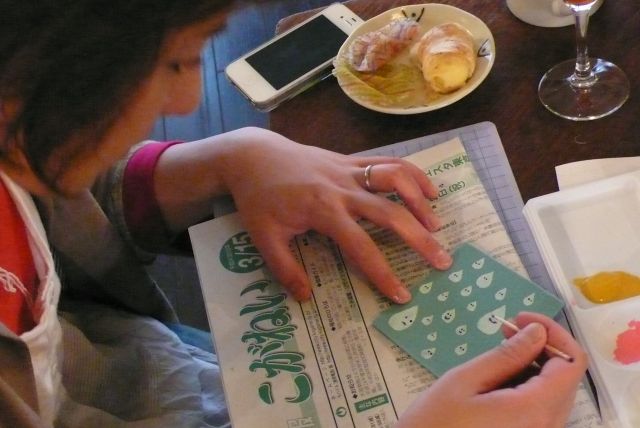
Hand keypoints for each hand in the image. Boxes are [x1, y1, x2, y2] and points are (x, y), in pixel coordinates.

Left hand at [215, 128, 451, 301]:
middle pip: (390, 213)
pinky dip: (412, 174)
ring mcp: (349, 170)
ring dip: (419, 201)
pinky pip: (388, 161)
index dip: (383, 273)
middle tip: (442, 261)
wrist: (253, 156)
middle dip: (419, 239)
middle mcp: (343, 189)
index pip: (361, 247)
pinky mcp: (351, 159)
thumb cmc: (259, 198)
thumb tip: (306, 298)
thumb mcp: (263, 237)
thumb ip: (284, 268)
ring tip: (436, 225)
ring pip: (395, 179)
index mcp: (323, 211)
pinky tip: (428, 190)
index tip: (402, 295)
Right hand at [396, 312, 588, 427]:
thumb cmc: (434, 424)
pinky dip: (529, 388)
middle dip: (542, 348)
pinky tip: (499, 380)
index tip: (521, 319)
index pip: (571, 363)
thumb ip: (506, 356)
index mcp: (533, 410)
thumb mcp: (464, 381)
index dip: (553, 333)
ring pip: (555, 394)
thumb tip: (537, 333)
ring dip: (535, 367)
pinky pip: (542, 410)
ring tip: (498, 355)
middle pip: (565, 379)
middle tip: (506, 330)